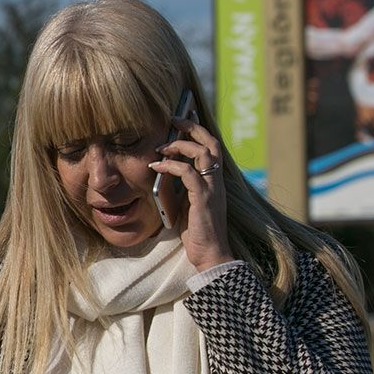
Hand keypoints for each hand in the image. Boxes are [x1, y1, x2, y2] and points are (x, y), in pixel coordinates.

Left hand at [147, 115, 234, 270]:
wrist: (209, 255)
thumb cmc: (196, 231)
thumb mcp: (185, 203)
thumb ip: (180, 186)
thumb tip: (162, 170)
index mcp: (214, 180)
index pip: (211, 147)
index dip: (198, 131)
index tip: (183, 119)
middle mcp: (217, 181)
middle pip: (211, 142)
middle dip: (193, 127)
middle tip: (174, 118)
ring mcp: (212, 189)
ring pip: (203, 153)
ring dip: (180, 145)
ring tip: (161, 146)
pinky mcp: (203, 199)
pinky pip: (188, 173)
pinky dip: (171, 166)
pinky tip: (156, 166)